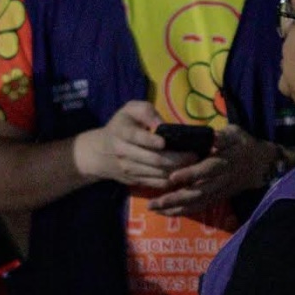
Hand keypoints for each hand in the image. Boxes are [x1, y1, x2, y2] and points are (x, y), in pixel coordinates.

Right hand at [74, 101, 195, 189]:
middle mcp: (124, 152)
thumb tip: (161, 124)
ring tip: (193, 163)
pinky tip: (183, 173)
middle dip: (177, 158)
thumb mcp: (129, 110)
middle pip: (154, 159)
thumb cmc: (121, 126)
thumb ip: (145, 111)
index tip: (165, 141)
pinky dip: (172, 180)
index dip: (151, 140)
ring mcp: (129, 169)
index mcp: (122, 132)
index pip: (137, 137)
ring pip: (158, 173)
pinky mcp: (135, 181)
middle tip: (194, 154)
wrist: (100, 153)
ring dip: (178, 170)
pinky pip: (157, 183)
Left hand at [147, 124, 274, 216]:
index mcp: (224, 162)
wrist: (260, 164)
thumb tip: (211, 136)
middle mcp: (220, 180)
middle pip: (197, 193)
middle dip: (175, 199)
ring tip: (153, 208)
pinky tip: (164, 213)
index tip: (172, 177)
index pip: (206, 170)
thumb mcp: (235, 134)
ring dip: (174, 208)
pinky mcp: (216, 198)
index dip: (190, 174)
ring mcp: (218, 192)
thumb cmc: (242, 144)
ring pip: (196, 203)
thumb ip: (222, 136)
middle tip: (154, 202)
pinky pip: (198, 208)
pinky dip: (182, 212)